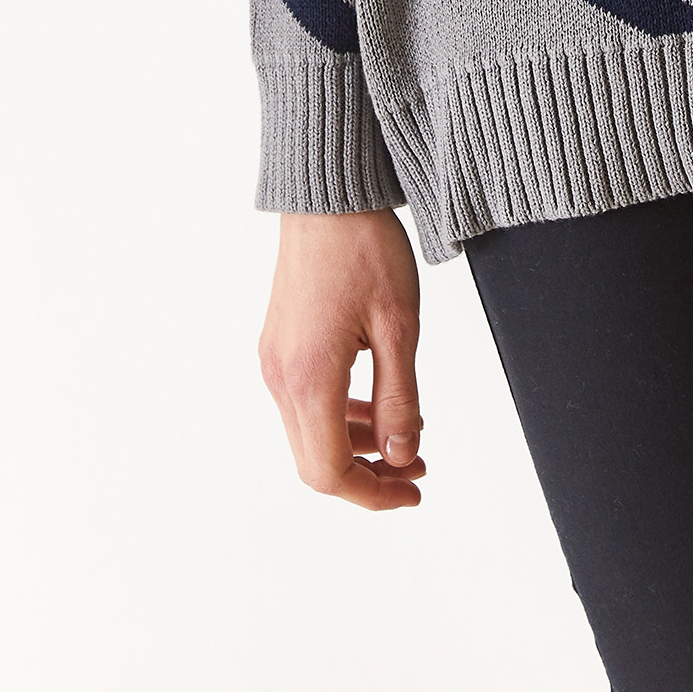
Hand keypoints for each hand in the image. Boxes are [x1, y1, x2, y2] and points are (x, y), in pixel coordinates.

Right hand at [258, 208, 424, 510]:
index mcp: (309, 380)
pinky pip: (305, 403)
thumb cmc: (365, 249)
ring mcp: (275, 361)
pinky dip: (341, 417)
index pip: (330, 472)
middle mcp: (281, 378)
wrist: (326, 196)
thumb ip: (399, 399)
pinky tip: (377, 406)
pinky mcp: (279, 345)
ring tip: (408, 441)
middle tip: (417, 470)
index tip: (414, 491)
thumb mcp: (398, 326)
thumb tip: (403, 458)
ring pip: (309, 434)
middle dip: (368, 478)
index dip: (374, 495)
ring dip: (357, 448)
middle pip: (315, 463)